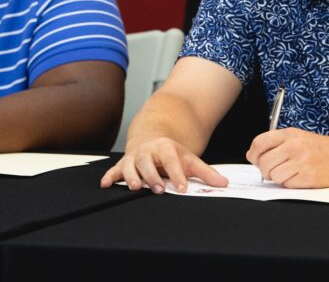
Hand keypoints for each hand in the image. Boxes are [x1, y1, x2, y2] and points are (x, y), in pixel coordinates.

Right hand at [99, 137, 227, 193]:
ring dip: (131, 177)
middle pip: (147, 163)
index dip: (176, 174)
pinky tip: (105, 185)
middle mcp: (147, 151)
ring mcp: (133, 157)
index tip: (181, 188)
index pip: (171, 160)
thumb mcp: (190, 160)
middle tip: (159, 189)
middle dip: (153, 176)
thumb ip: (206, 173)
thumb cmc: (172, 154)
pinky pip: (114, 170)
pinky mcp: (123, 164)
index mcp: (165, 148)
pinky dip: (109, 177)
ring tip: (137, 188)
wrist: (152, 139)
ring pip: (129, 166)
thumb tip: (223, 184)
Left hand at [246, 128, 328, 188]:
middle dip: (264, 170)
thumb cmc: (323, 148)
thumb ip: (277, 143)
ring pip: (274, 175)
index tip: (254, 159)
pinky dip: (290, 183)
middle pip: (264, 162)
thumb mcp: (299, 137)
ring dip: (278, 178)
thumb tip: (254, 155)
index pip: (259, 143)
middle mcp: (295, 146)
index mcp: (290, 134)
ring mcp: (302, 162)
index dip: (253, 154)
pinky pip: (287, 184)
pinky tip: (300, 177)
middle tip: (272, 170)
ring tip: (290, 173)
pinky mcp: (308, 177)